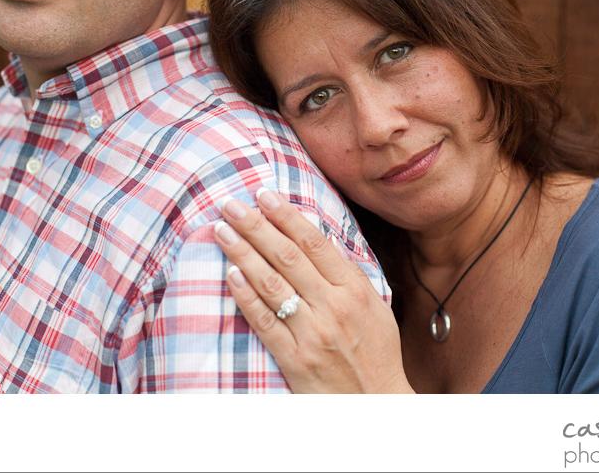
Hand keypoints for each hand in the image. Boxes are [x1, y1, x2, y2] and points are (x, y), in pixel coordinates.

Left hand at [214, 188, 413, 393]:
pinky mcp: (294, 359)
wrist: (376, 405)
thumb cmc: (375, 352)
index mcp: (354, 289)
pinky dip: (246, 296)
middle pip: (287, 256)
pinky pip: (264, 322)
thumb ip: (347, 273)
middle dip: (256, 225)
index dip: (286, 215)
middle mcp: (333, 307)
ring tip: (222, 230)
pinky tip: (230, 274)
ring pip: (271, 284)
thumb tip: (318, 238)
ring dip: (243, 253)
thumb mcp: (374, 306)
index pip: (314, 242)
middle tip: (231, 204)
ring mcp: (312, 333)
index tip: (264, 194)